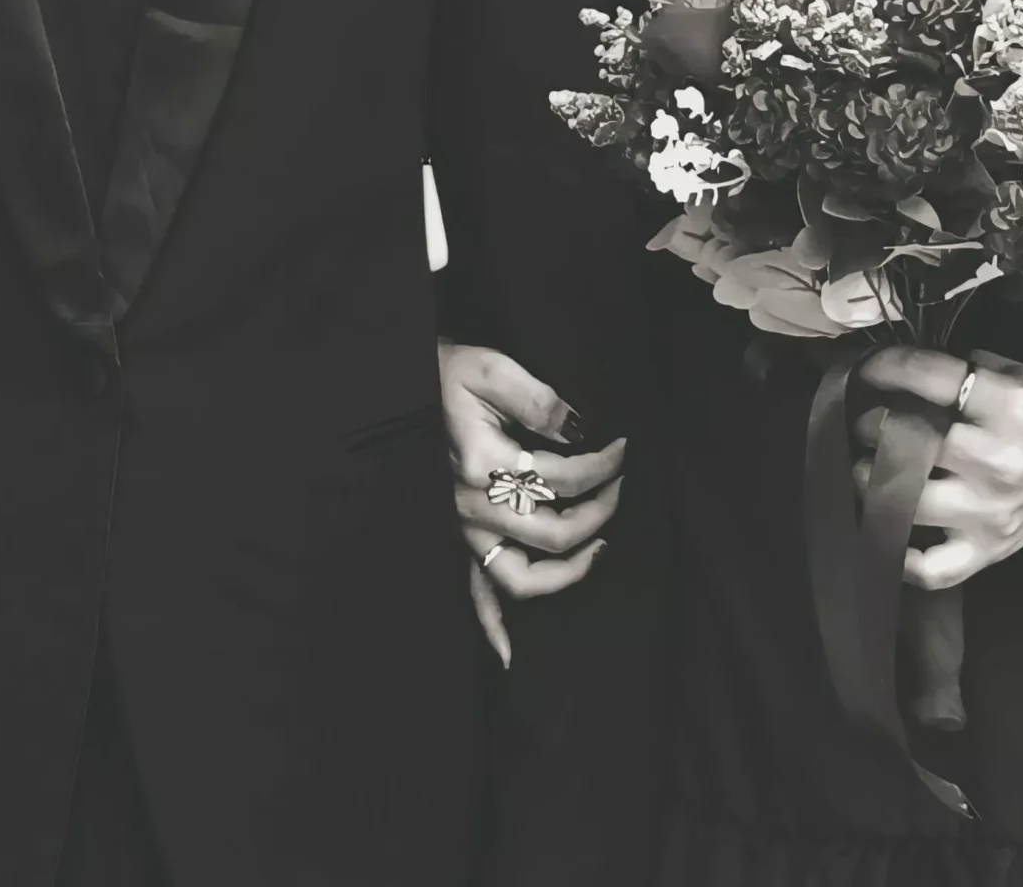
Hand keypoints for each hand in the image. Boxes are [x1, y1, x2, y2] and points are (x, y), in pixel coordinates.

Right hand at [439, 340, 626, 667]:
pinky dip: (493, 628)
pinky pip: (472, 594)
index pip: (561, 477)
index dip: (601, 466)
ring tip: (599, 548)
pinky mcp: (454, 539)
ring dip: (567, 570)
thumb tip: (580, 428)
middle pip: (551, 531)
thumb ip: (538, 397)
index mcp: (481, 461)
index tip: (622, 450)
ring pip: (520, 576)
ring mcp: (461, 529)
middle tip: (620, 488)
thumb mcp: (490, 367)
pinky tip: (512, 655)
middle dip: (598, 512)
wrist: (401, 382)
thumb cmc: (446, 372)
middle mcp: (469, 504)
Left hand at [855, 346, 1022, 591]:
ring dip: (874, 481)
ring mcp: (989, 514)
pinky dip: (901, 557)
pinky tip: (884, 529)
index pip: (933, 379)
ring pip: (913, 503)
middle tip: (863, 419)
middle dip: (874, 425)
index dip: (888, 367)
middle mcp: (997, 462)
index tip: (868, 367)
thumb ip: (968, 368)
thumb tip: (911, 369)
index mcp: (1008, 408)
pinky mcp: (987, 552)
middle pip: (915, 443)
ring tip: (865, 465)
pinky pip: (934, 569)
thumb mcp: (1021, 373)